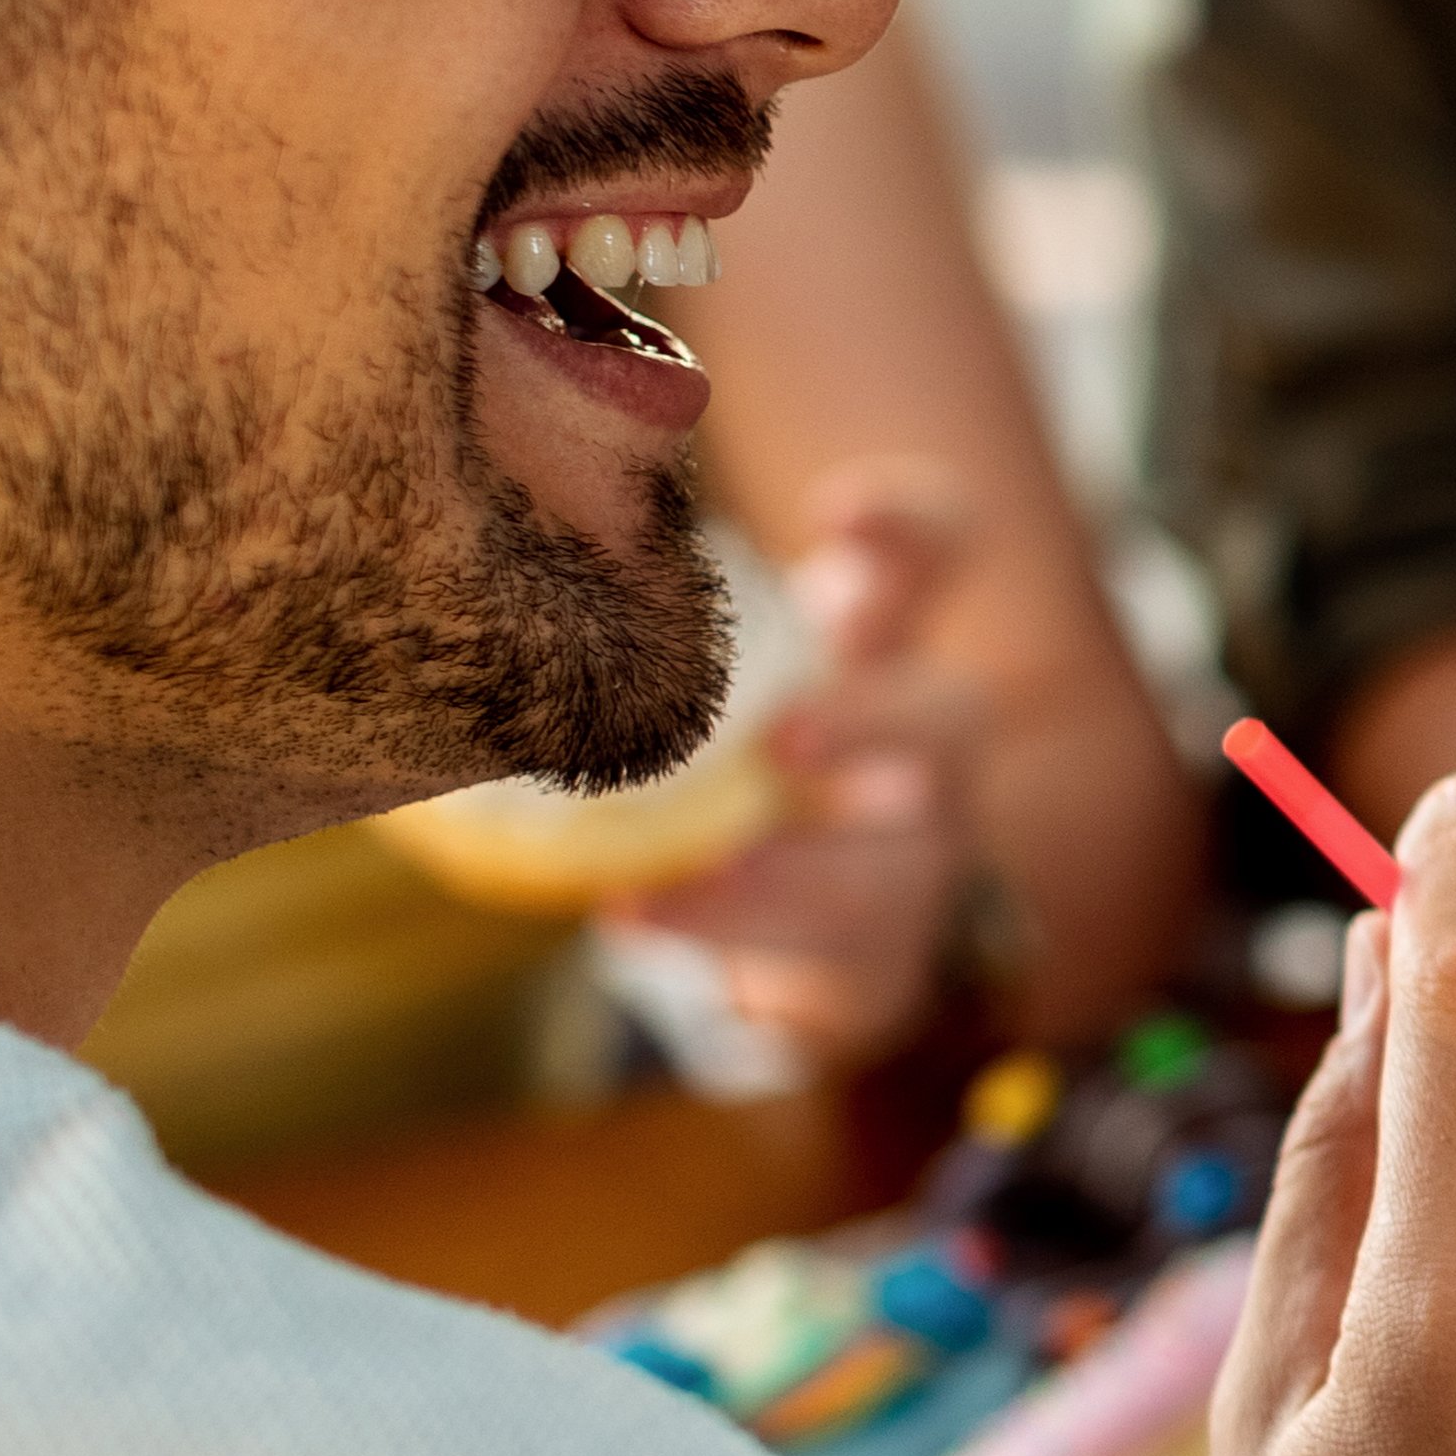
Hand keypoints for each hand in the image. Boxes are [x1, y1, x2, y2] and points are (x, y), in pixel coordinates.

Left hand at [619, 462, 985, 1074]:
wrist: (794, 932)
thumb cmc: (734, 767)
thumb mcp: (702, 673)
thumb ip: (643, 610)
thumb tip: (500, 494)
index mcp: (880, 651)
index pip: (938, 558)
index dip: (910, 527)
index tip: (836, 513)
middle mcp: (922, 755)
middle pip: (955, 715)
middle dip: (876, 722)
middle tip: (783, 738)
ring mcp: (916, 863)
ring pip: (901, 863)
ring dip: (807, 864)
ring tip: (707, 863)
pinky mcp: (878, 961)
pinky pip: (834, 959)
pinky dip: (729, 932)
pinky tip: (637, 912)